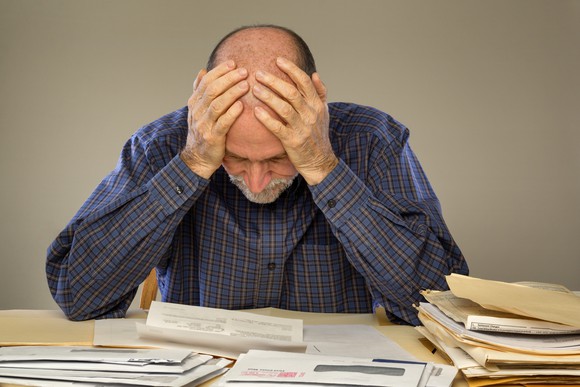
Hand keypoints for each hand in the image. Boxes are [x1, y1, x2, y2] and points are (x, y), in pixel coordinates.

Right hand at [180, 61, 248, 178]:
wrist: (198, 158)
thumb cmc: (203, 131)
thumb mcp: (198, 110)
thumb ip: (200, 91)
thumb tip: (202, 70)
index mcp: (194, 103)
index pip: (206, 81)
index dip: (219, 71)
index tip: (233, 63)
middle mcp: (197, 112)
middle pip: (212, 90)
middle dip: (228, 79)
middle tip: (244, 71)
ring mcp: (204, 125)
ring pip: (217, 105)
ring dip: (232, 93)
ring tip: (246, 85)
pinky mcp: (212, 138)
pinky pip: (222, 123)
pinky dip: (232, 113)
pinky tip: (241, 106)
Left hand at [252, 57, 338, 184]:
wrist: (320, 161)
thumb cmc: (318, 134)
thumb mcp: (324, 112)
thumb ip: (320, 92)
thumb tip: (315, 74)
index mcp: (317, 104)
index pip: (304, 81)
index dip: (291, 69)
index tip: (277, 60)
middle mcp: (310, 114)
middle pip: (291, 92)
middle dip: (274, 81)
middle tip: (258, 74)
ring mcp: (302, 128)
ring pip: (284, 108)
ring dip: (268, 97)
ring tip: (254, 89)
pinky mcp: (292, 141)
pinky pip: (277, 127)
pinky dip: (266, 119)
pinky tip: (255, 111)